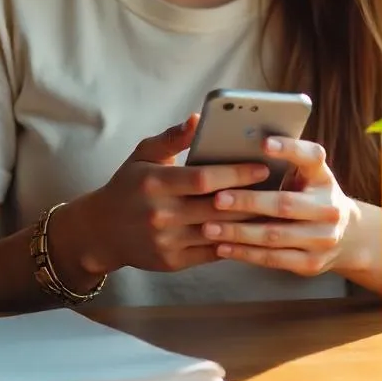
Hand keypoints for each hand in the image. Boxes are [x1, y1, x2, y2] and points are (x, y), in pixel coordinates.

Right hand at [54, 115, 268, 280]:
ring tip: (274, 209)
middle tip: (280, 188)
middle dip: (251, 198)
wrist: (101, 231)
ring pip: (218, 232)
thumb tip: (198, 118)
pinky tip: (253, 231)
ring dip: (248, 222)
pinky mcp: (172, 262)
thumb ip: (172, 138)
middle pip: (216, 207)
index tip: (262, 167)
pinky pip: (211, 252)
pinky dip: (234, 241)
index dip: (235, 173)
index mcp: (155, 183)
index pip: (203, 178)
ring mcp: (167, 241)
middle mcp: (161, 214)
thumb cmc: (128, 186)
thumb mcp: (143, 155)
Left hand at [200, 136, 354, 276]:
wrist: (347, 236)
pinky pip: (273, 259)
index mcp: (323, 176)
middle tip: (217, 199)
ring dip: (238, 232)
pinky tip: (222, 247)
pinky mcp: (311, 263)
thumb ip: (285, 160)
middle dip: (248, 202)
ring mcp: (323, 239)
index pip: (311, 156)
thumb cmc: (311, 194)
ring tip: (209, 227)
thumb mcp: (308, 173)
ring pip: (274, 236)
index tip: (263, 143)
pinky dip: (245, 253)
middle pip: (285, 204)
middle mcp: (329, 207)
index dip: (289, 148)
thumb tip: (241, 143)